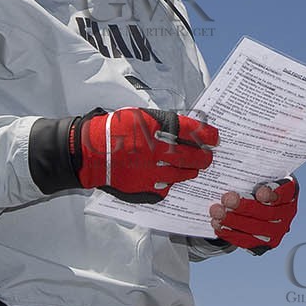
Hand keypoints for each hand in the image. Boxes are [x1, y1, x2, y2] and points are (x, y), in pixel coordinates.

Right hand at [72, 108, 216, 201]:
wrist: (90, 153)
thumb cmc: (114, 131)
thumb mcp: (140, 117)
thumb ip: (163, 123)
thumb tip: (185, 130)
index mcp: (156, 129)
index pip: (191, 131)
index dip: (207, 135)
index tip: (215, 138)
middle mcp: (156, 151)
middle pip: (191, 156)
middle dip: (204, 157)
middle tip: (208, 157)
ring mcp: (150, 171)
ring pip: (181, 174)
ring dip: (190, 171)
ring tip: (193, 169)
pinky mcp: (143, 187)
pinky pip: (165, 188)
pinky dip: (170, 183)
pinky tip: (171, 179)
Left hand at [210, 177, 298, 253]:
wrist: (261, 204)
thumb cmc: (258, 183)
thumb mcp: (260, 174)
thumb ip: (253, 171)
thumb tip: (230, 158)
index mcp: (289, 192)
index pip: (284, 193)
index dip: (273, 194)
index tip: (259, 193)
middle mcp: (287, 213)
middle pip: (267, 213)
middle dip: (244, 207)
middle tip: (226, 199)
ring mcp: (277, 231)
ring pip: (256, 229)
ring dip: (234, 221)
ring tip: (217, 213)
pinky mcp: (265, 243)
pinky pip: (247, 241)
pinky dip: (231, 234)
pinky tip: (219, 225)